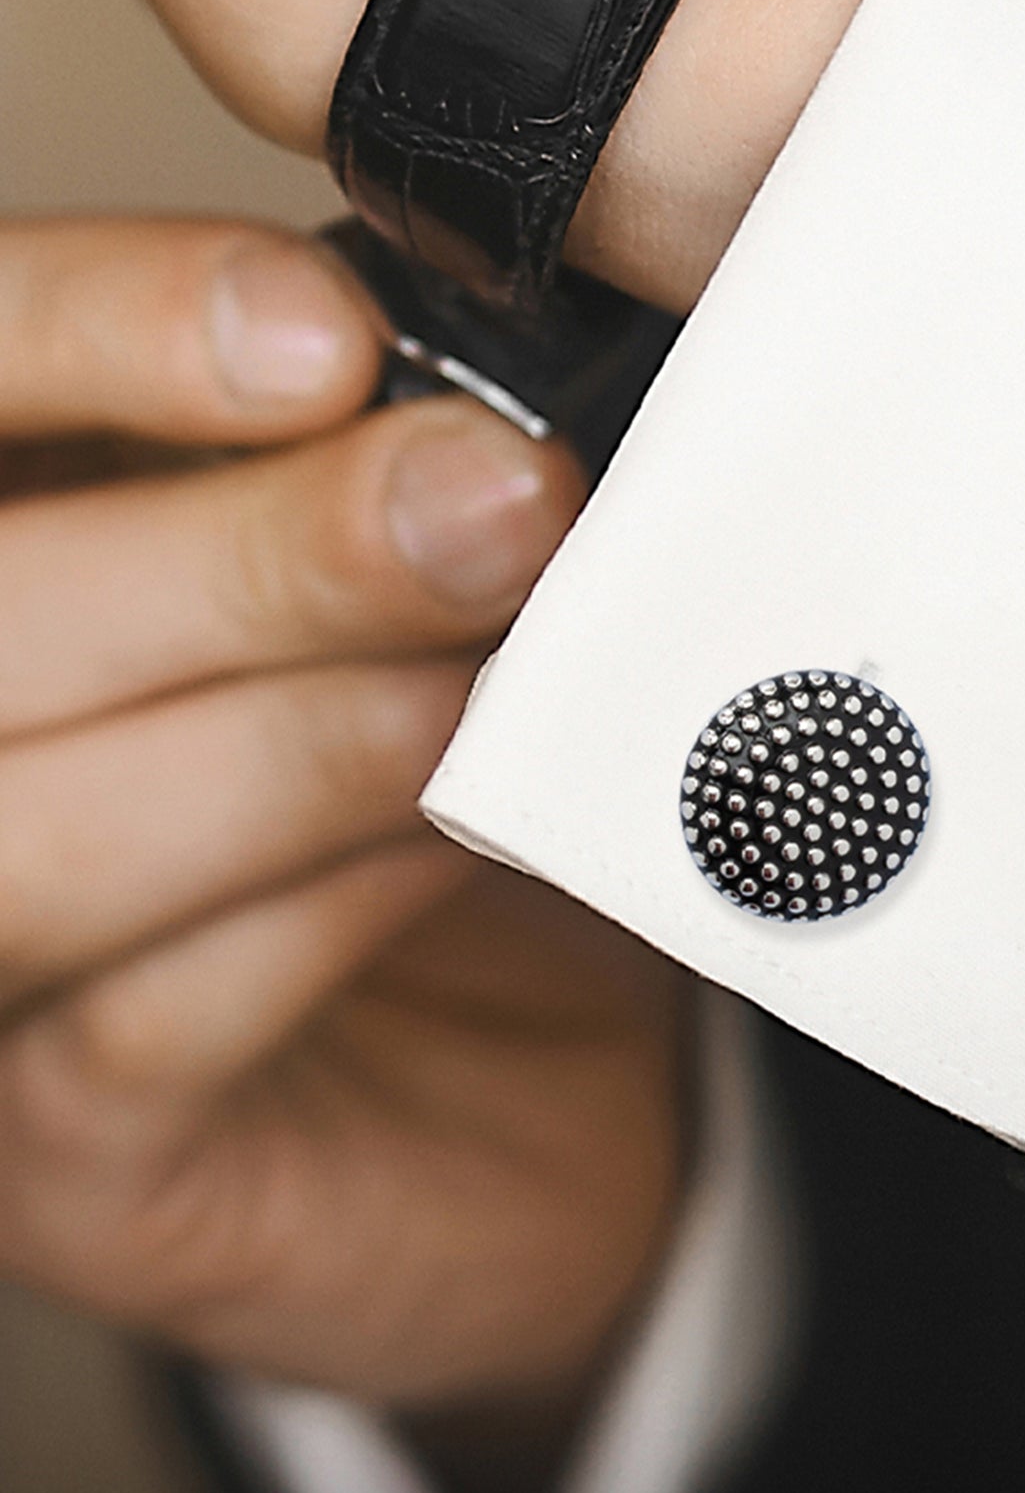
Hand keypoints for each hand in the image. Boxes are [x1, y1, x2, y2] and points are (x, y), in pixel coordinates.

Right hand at [0, 217, 682, 1410]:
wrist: (507, 1068)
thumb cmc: (416, 770)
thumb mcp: (373, 580)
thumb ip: (361, 477)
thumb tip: (473, 396)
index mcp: (8, 551)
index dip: (94, 330)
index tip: (325, 337)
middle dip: (253, 553)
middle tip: (497, 499)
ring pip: (30, 843)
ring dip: (296, 736)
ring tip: (490, 674)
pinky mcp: (53, 1163)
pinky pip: (149, 1026)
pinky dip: (331, 904)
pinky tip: (467, 835)